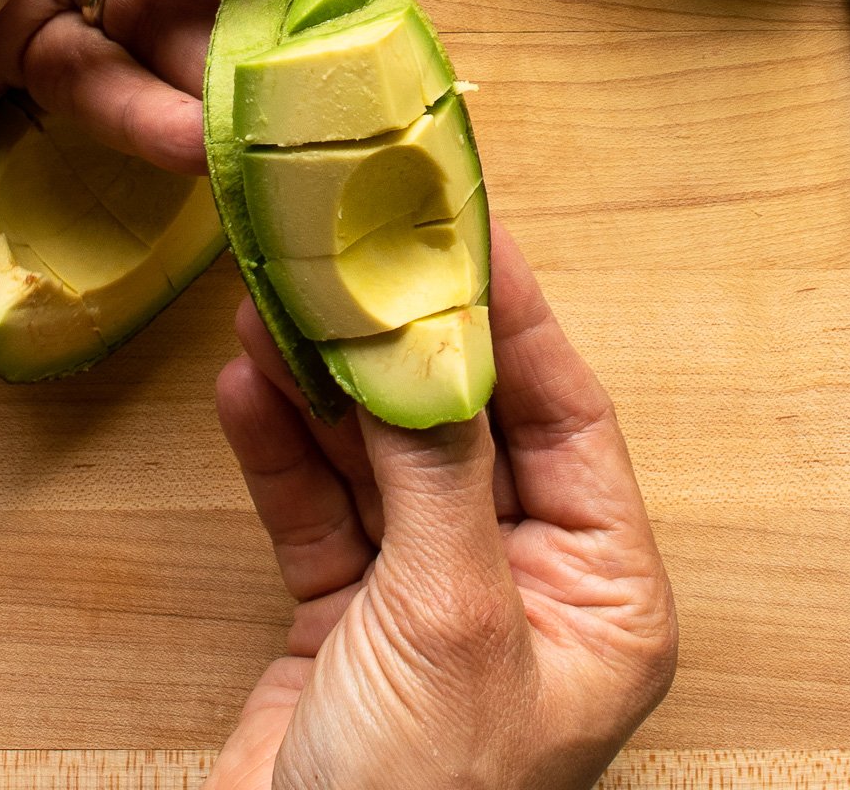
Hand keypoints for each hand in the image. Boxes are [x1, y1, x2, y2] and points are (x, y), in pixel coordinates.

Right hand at [212, 224, 676, 789]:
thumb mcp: (450, 621)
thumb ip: (440, 472)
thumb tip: (430, 343)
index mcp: (601, 592)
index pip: (566, 415)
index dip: (515, 315)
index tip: (468, 228)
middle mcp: (523, 581)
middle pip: (464, 424)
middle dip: (401, 343)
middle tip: (353, 253)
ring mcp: (428, 595)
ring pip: (379, 456)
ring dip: (326, 383)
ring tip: (278, 301)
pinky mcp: (343, 613)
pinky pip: (315, 507)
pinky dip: (281, 449)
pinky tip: (248, 386)